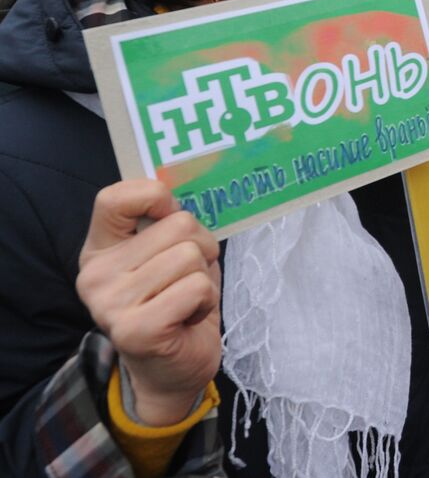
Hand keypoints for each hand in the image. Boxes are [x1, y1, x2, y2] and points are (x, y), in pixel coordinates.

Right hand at [76, 181, 220, 426]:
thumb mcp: (169, 255)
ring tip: (187, 301)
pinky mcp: (136, 330)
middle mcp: (96, 274)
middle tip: (189, 278)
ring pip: (191, 256)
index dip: (155, 196)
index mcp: (100, 250)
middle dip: (202, 248)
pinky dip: (206, 300)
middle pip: (178, 224)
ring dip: (205, 278)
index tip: (171, 215)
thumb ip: (168, 223)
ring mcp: (111, 304)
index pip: (113, 198)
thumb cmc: (178, 303)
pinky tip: (189, 318)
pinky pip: (197, 287)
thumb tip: (182, 184)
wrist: (171, 371)